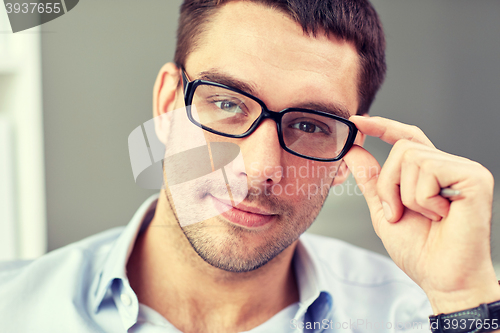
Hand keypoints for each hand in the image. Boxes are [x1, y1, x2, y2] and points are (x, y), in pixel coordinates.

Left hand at [344, 115, 499, 313]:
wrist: (442, 278)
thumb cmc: (419, 250)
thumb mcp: (384, 209)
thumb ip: (370, 180)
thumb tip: (352, 150)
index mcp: (430, 172)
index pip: (406, 138)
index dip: (382, 127)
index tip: (357, 121)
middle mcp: (448, 166)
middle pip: (402, 148)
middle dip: (388, 184)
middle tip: (398, 213)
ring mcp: (463, 169)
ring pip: (410, 157)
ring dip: (405, 195)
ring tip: (426, 217)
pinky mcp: (474, 177)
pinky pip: (428, 169)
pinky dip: (423, 199)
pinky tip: (441, 216)